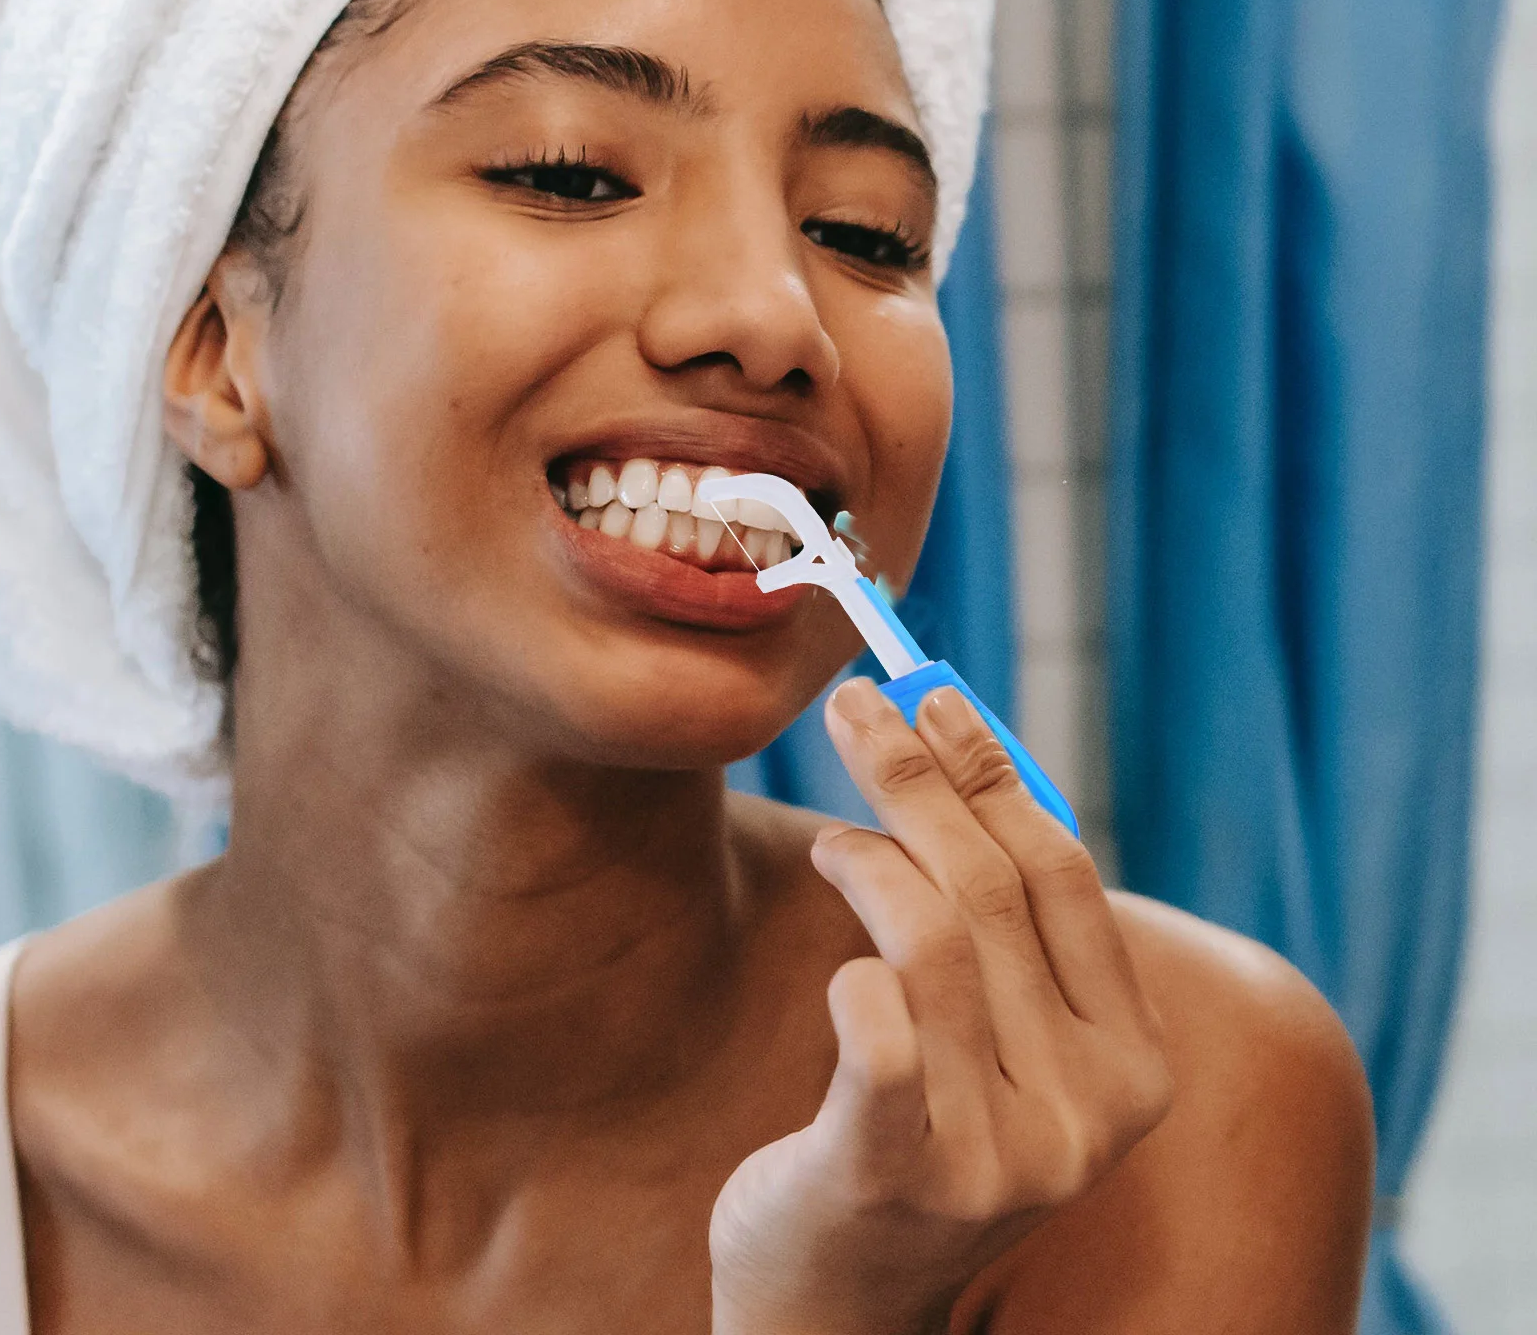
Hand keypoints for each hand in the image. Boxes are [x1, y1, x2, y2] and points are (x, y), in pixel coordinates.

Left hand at [710, 679, 1171, 1334]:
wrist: (842, 1296)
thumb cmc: (919, 1129)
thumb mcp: (998, 1038)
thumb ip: (1005, 931)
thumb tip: (960, 759)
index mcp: (1133, 1066)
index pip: (1064, 873)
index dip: (993, 770)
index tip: (933, 694)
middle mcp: (1088, 1114)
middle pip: (994, 888)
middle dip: (914, 776)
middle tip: (852, 706)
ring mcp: (1000, 1155)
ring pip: (932, 940)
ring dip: (869, 861)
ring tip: (834, 844)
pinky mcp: (896, 1176)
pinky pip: (878, 1030)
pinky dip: (852, 973)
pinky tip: (839, 969)